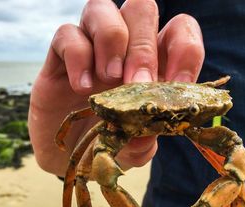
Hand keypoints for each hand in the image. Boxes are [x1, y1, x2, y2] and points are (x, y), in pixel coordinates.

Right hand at [29, 0, 203, 175]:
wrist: (66, 154)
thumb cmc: (106, 142)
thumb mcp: (132, 148)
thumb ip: (145, 141)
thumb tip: (149, 131)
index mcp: (152, 64)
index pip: (179, 30)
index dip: (185, 49)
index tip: (177, 84)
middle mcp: (123, 48)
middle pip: (141, 8)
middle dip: (143, 46)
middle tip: (135, 83)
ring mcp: (90, 48)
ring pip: (101, 8)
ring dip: (110, 39)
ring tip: (107, 78)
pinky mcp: (59, 57)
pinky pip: (66, 34)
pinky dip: (77, 57)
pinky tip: (82, 87)